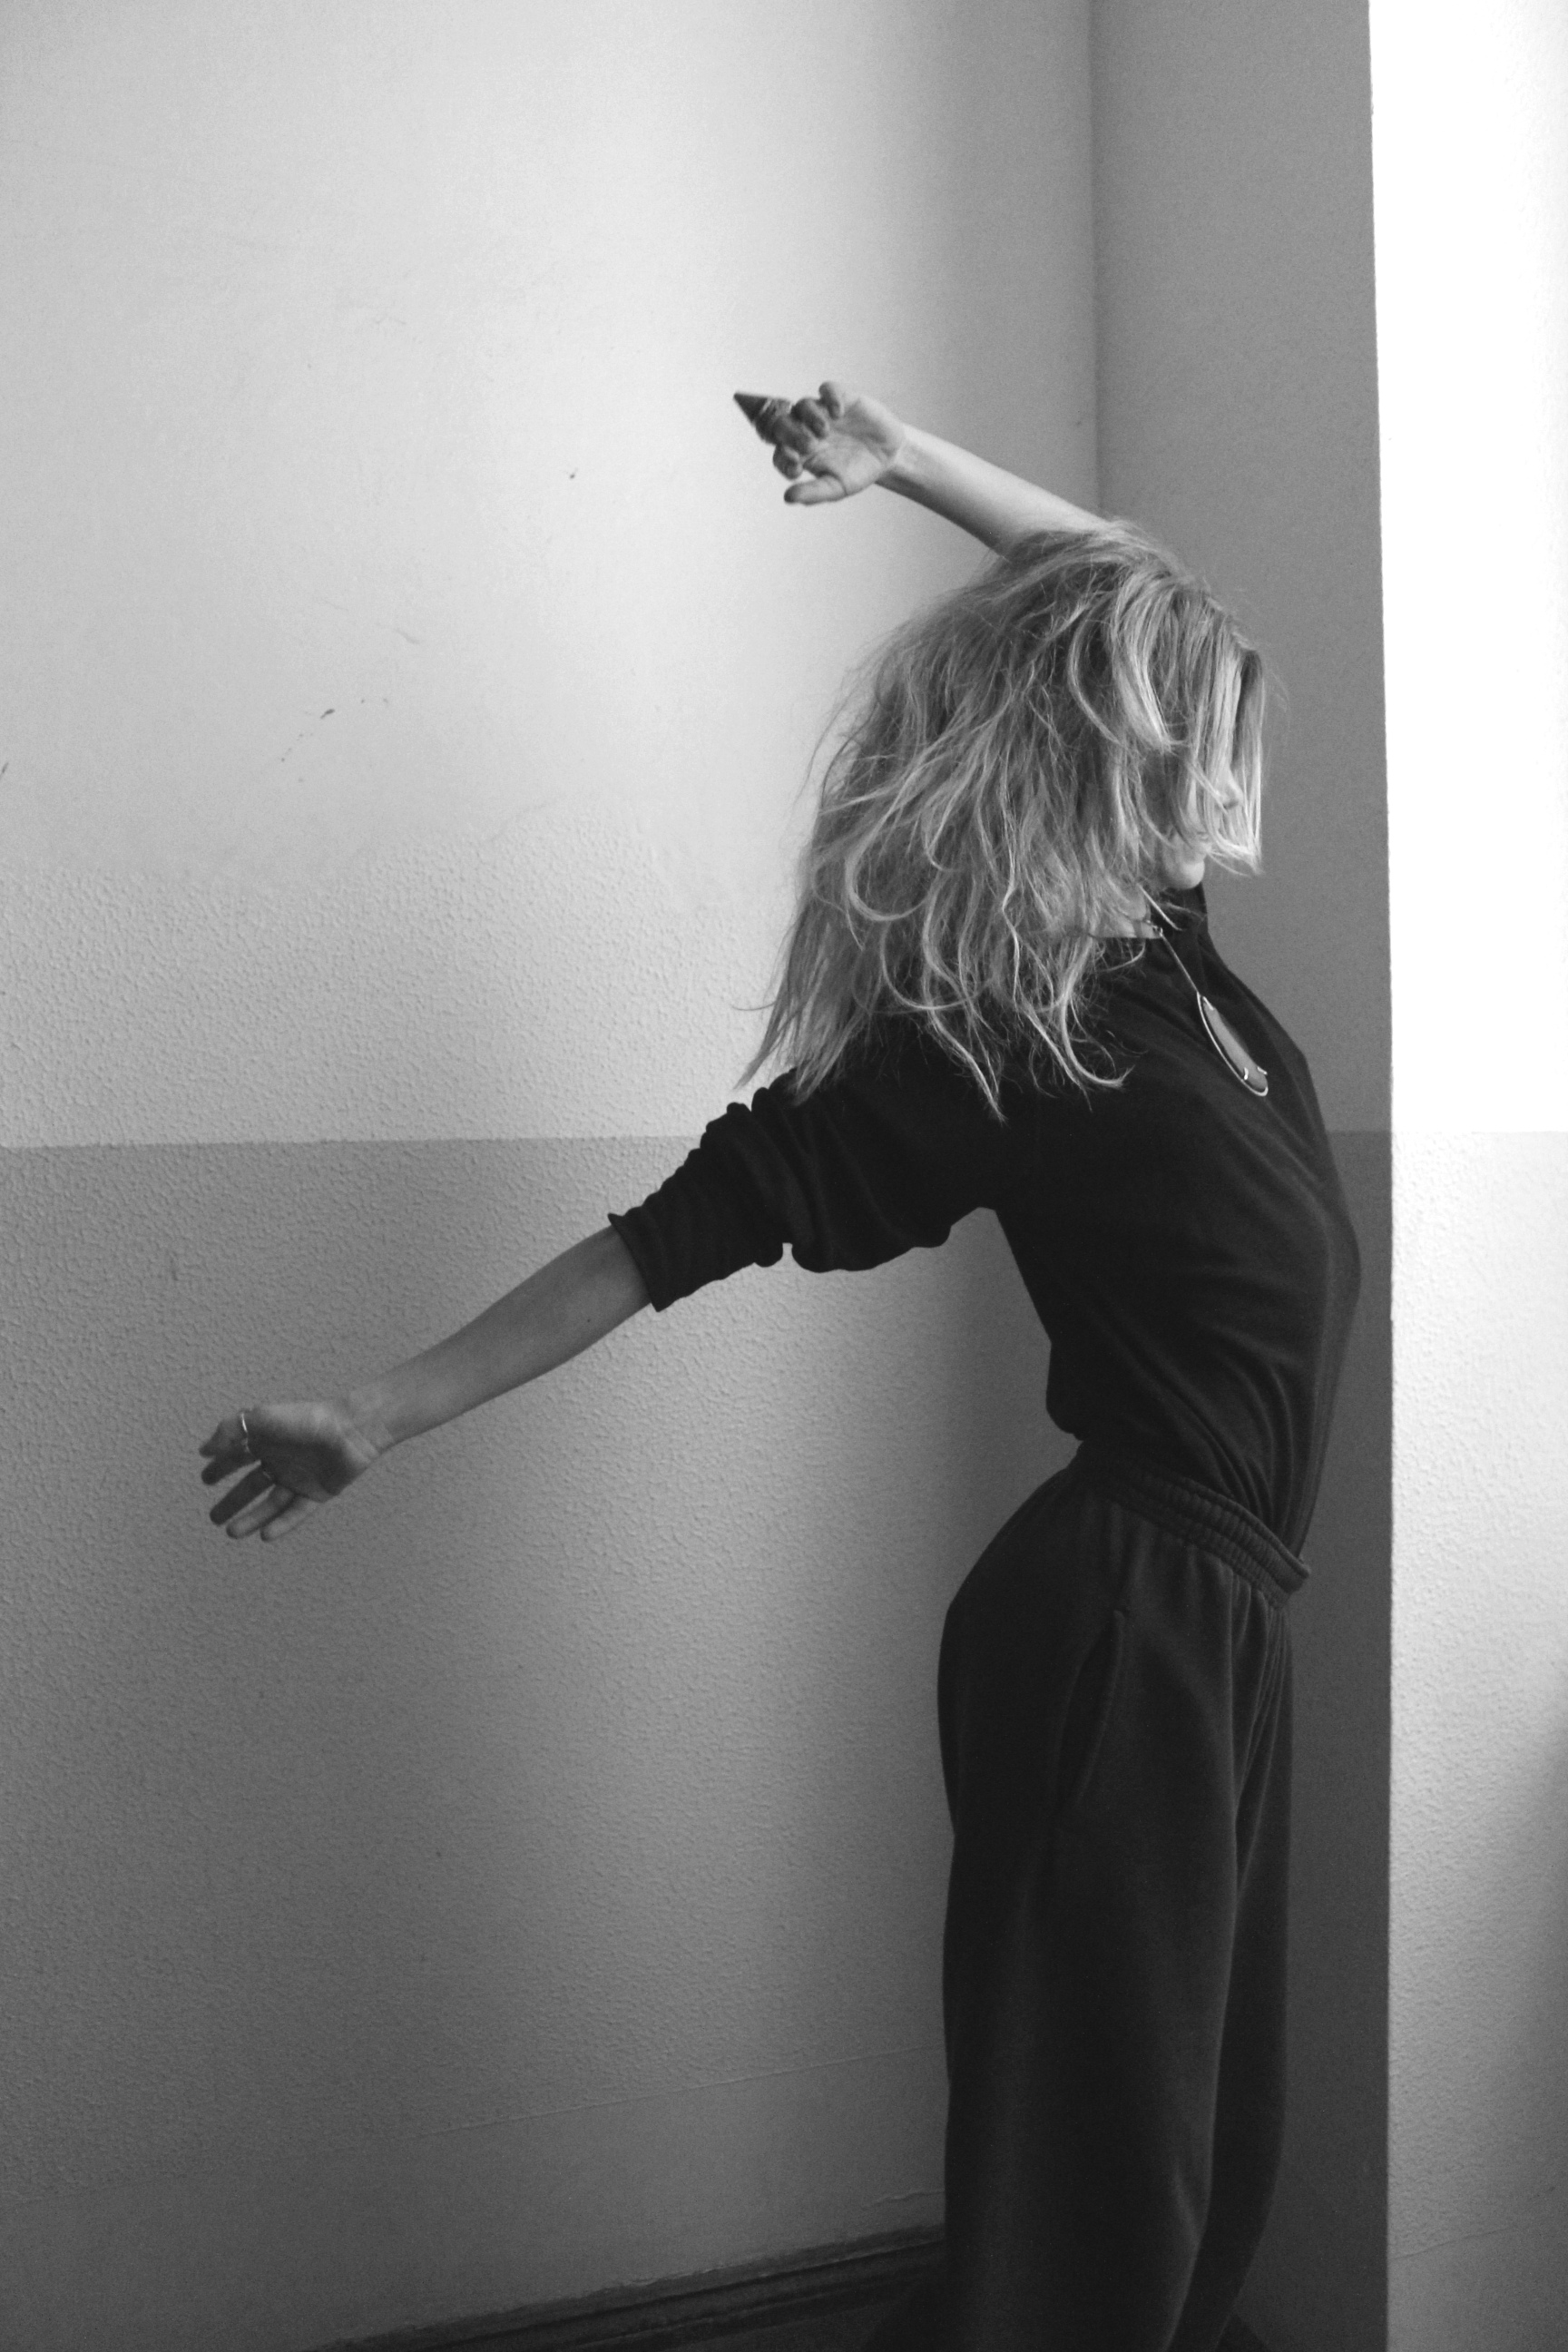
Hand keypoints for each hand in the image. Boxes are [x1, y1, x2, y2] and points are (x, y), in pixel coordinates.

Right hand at [199, 1398, 383, 1541]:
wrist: (351, 1431)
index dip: (221, 1467)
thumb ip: (230, 1430)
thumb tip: (204, 1450)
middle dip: (232, 1502)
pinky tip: (265, 1536)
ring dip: (252, 1518)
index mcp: (269, 1440)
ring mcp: (300, 1478)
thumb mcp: (262, 1418)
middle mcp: (282, 1460)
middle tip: (213, 1518)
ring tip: (231, 1532)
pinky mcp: (318, 1493)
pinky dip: (282, 1524)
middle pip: (252, 1486)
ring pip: (272, 1503)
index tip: (205, 1479)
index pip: (239, 1457)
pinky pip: (297, 1512)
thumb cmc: (306, 1420)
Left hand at [736, 381, 907, 506]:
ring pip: (802, 405)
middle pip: (783, 425)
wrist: (888, 456)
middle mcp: (806, 430)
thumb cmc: (858, 472)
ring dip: (810, 417)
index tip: (796, 469)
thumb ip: (813, 493)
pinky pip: (827, 390)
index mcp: (801, 454)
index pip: (780, 453)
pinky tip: (838, 413)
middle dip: (791, 434)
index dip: (783, 459)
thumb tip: (788, 498)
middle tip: (808, 445)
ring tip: (824, 430)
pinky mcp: (841, 398)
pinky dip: (830, 398)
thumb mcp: (837, 487)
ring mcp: (822, 412)